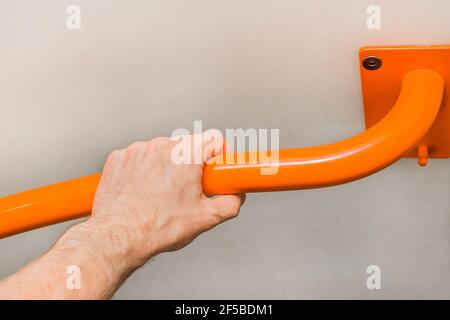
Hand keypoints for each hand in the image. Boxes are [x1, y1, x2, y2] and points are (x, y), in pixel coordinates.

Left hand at [79, 130, 244, 269]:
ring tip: (161, 193)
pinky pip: (139, 157)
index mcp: (186, 155)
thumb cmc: (157, 227)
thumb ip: (229, 203)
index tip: (216, 165)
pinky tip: (142, 190)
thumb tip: (235, 197)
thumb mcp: (205, 218)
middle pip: (186, 145)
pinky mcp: (119, 158)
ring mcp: (137, 150)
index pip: (214, 138)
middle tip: (187, 187)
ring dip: (166, 166)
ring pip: (161, 151)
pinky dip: (143, 170)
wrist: (119, 237)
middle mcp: (161, 146)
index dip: (219, 153)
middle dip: (190, 163)